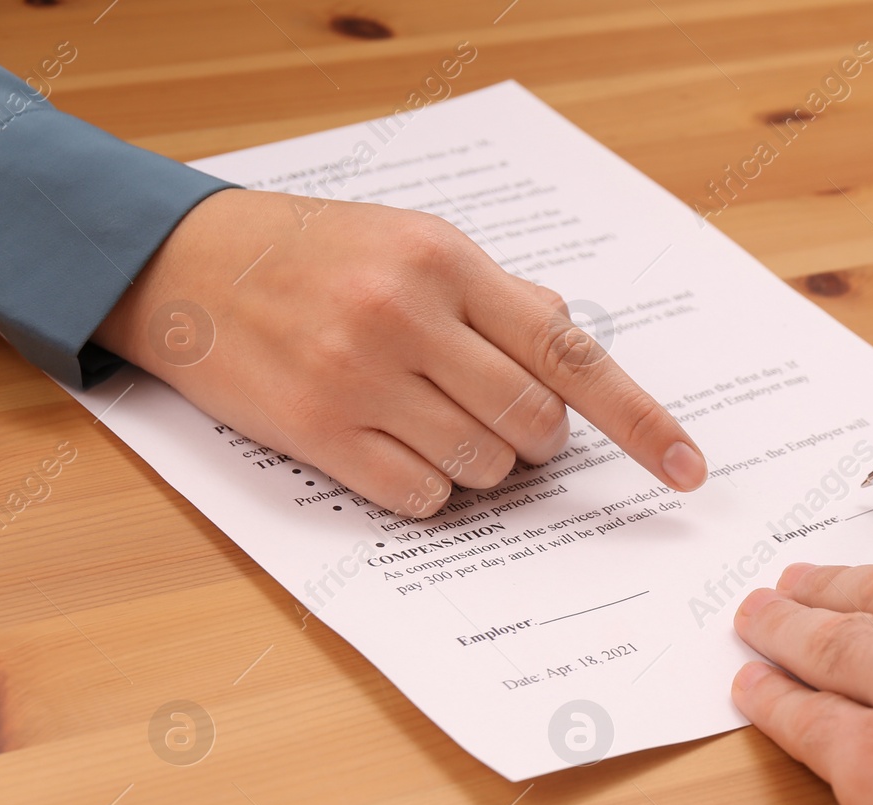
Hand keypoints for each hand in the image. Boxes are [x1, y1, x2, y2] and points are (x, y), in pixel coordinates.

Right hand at [93, 189, 706, 516]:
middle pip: (535, 423)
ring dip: (484, 462)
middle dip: (539, 438)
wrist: (185, 264)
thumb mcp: (414, 241)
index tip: (687, 468)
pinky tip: (399, 449)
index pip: (571, 355)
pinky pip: (421, 495)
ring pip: (483, 466)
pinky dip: (431, 487)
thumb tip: (570, 342)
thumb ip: (500, 295)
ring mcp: (360, 379)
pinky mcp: (317, 432)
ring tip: (436, 421)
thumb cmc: (316, 252)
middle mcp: (409, 318)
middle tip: (510, 419)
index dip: (640, 421)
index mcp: (448, 264)